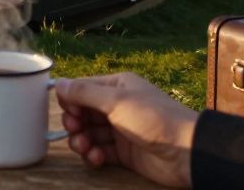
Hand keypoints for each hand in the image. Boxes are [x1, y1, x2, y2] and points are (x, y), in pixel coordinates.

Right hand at [55, 72, 196, 188]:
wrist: (186, 151)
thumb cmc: (153, 118)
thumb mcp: (116, 101)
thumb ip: (84, 93)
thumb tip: (58, 84)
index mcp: (117, 86)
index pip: (82, 89)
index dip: (70, 101)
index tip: (70, 113)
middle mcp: (117, 106)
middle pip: (83, 113)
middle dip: (75, 123)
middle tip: (76, 131)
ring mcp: (120, 130)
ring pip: (89, 134)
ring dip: (82, 141)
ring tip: (85, 148)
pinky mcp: (124, 153)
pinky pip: (100, 151)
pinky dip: (93, 155)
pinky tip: (96, 158)